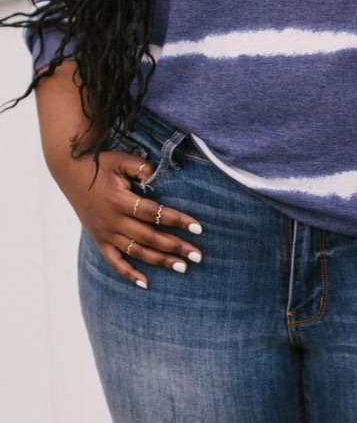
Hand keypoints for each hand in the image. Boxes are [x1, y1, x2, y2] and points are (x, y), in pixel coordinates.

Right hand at [53, 148, 203, 288]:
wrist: (71, 173)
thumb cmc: (101, 165)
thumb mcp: (121, 160)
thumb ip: (142, 168)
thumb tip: (159, 177)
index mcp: (120, 201)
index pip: (154, 213)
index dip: (176, 220)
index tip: (197, 228)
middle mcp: (113, 221)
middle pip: (149, 237)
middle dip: (175, 246)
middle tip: (197, 256)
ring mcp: (106, 234)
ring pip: (136, 252)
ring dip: (160, 261)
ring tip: (182, 268)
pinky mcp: (100, 241)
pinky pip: (114, 262)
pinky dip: (129, 274)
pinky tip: (146, 283)